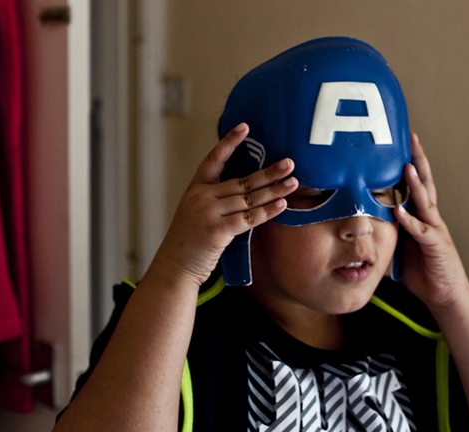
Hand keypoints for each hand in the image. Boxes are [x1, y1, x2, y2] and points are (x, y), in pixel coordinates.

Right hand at [151, 123, 297, 287]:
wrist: (175, 267)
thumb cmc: (189, 243)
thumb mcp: (196, 214)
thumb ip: (217, 201)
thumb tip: (249, 192)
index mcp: (195, 189)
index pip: (213, 160)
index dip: (229, 143)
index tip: (245, 127)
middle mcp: (201, 197)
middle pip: (241, 181)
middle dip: (268, 172)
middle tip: (290, 163)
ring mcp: (208, 213)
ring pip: (248, 199)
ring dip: (274, 190)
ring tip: (293, 182)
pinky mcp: (217, 231)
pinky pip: (248, 219)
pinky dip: (267, 211)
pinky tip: (281, 205)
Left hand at [395, 133, 468, 308]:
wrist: (445, 294)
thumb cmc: (423, 270)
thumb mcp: (402, 244)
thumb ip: (391, 227)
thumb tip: (368, 216)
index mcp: (422, 215)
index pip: (415, 183)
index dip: (409, 162)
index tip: (400, 142)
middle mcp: (431, 218)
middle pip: (425, 183)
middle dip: (418, 160)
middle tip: (411, 138)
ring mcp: (435, 230)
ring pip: (425, 202)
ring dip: (415, 184)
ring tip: (407, 166)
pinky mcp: (436, 246)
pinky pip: (421, 230)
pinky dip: (410, 220)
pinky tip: (400, 210)